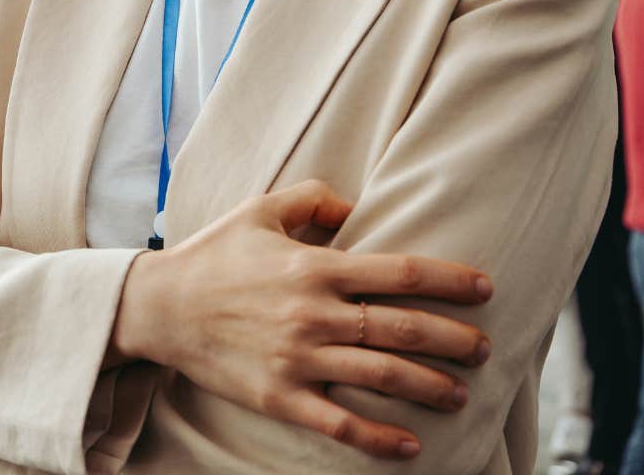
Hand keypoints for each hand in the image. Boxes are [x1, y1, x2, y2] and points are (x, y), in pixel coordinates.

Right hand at [110, 180, 493, 460]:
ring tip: (459, 393)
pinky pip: (339, 424)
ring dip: (430, 387)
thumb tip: (359, 206)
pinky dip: (378, 438)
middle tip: (485, 348)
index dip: (450, 281)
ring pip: (382, 378)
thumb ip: (314, 198)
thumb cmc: (212, 255)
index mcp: (314, 267)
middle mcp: (313, 314)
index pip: (400, 272)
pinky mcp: (280, 396)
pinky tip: (410, 445)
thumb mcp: (260, 209)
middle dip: (455, 340)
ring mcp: (298, 359)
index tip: (485, 288)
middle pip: (403, 329)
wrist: (157, 307)